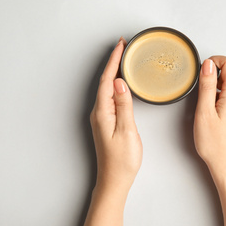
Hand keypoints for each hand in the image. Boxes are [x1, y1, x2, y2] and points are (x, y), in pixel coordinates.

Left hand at [90, 37, 141, 189]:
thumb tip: (120, 82)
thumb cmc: (122, 160)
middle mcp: (99, 112)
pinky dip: (116, 85)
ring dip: (115, 72)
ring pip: (107, 88)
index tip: (121, 46)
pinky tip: (122, 84)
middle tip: (124, 47)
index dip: (114, 62)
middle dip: (114, 62)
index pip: (108, 80)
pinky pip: (110, 97)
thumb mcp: (127, 130)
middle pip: (105, 81)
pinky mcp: (106, 122)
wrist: (115, 179)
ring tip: (124, 60)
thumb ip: (123, 105)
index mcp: (103, 112)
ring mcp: (102, 118)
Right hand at [194, 56, 225, 184]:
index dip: (215, 61)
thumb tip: (208, 64)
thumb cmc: (215, 144)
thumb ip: (207, 85)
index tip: (203, 71)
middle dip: (213, 80)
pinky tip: (215, 116)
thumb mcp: (204, 112)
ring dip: (216, 92)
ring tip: (208, 112)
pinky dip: (221, 100)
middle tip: (202, 100)